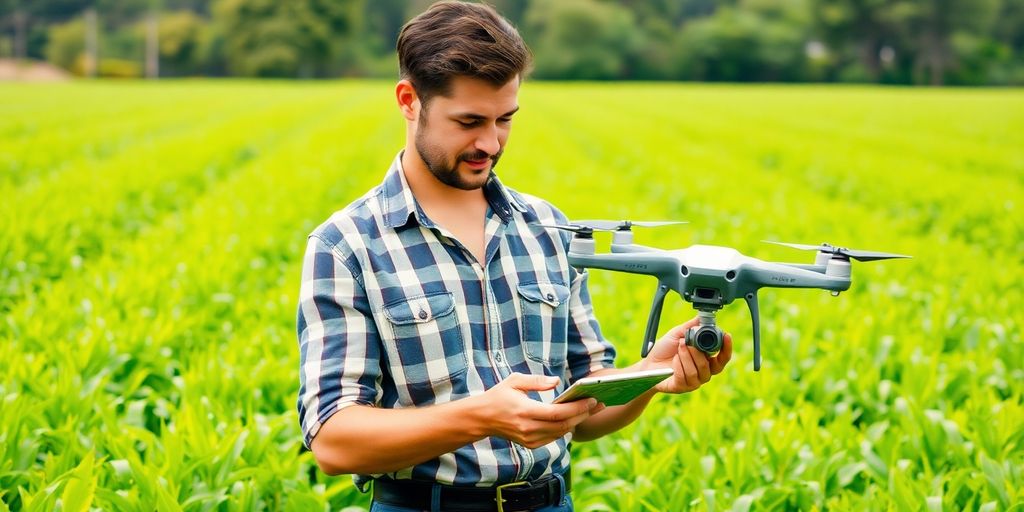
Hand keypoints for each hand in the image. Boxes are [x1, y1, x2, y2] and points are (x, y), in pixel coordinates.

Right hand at [478, 373, 604, 447]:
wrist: (482, 418)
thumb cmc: (499, 395)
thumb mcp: (514, 381)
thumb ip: (536, 381)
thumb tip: (557, 382)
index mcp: (525, 411)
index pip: (557, 413)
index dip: (577, 408)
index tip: (592, 399)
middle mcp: (528, 428)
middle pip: (563, 425)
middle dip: (583, 414)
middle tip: (599, 403)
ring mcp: (529, 439)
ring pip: (561, 433)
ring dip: (578, 421)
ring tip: (591, 409)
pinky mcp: (530, 444)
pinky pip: (554, 437)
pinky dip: (566, 428)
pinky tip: (576, 417)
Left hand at [645, 316, 731, 393]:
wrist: (647, 363)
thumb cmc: (664, 350)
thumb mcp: (677, 334)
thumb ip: (691, 327)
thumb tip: (703, 318)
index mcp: (706, 360)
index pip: (723, 358)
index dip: (727, 348)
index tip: (727, 335)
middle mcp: (703, 372)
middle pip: (713, 366)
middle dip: (699, 352)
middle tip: (687, 342)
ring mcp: (693, 382)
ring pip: (698, 372)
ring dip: (687, 357)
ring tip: (678, 348)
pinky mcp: (681, 387)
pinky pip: (685, 377)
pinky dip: (679, 366)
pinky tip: (674, 360)